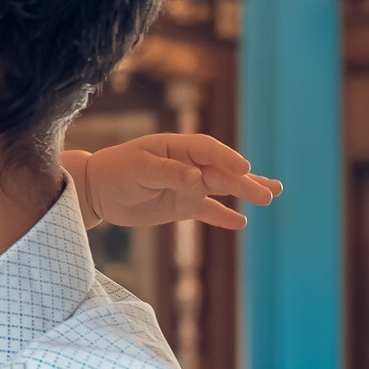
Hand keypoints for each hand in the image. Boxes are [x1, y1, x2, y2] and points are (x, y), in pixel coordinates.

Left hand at [78, 133, 280, 229]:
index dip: (227, 158)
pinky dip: (223, 216)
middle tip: (270, 192)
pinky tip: (241, 221)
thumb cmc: (116, 172)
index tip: (244, 168)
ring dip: (245, 191)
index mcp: (177, 147)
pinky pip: (207, 210)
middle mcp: (188, 164)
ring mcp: (187, 185)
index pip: (209, 150)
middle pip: (222, 171)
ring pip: (222, 188)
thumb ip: (169, 173)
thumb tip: (196, 178)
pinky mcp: (182, 205)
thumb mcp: (139, 169)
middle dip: (246, 181)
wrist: (97, 192)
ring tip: (271, 195)